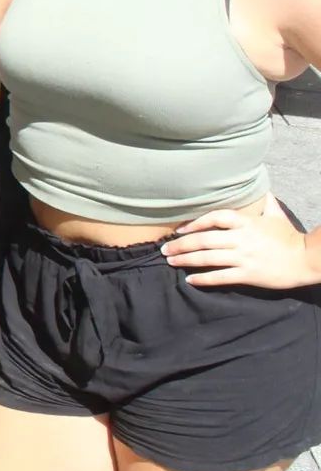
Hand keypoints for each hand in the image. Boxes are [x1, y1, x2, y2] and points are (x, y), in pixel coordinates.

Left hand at [161, 196, 319, 289]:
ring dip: (185, 259)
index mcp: (246, 223)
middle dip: (180, 244)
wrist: (307, 260)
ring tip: (171, 261)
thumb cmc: (289, 237)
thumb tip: (262, 190)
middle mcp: (241, 239)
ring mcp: (243, 257)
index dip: (194, 223)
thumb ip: (265, 203)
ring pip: (207, 258)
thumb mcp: (276, 215)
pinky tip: (190, 280)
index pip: (214, 218)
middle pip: (203, 240)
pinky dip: (202, 279)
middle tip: (164, 249)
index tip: (179, 230)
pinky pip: (220, 277)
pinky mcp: (248, 274)